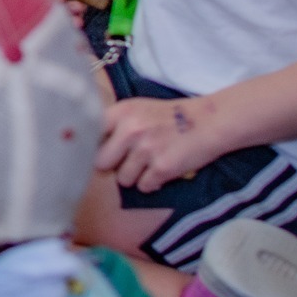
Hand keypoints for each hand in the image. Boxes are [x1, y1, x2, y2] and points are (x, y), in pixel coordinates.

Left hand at [98, 94, 223, 193]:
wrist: (209, 122)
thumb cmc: (170, 117)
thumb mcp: (138, 109)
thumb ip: (114, 124)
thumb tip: (87, 146)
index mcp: (121, 112)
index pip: (88, 135)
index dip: (88, 148)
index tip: (93, 154)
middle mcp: (130, 129)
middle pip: (100, 162)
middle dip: (112, 166)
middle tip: (126, 162)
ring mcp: (146, 149)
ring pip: (122, 179)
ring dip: (134, 177)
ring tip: (148, 165)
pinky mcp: (162, 167)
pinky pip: (143, 187)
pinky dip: (151, 184)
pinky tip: (160, 172)